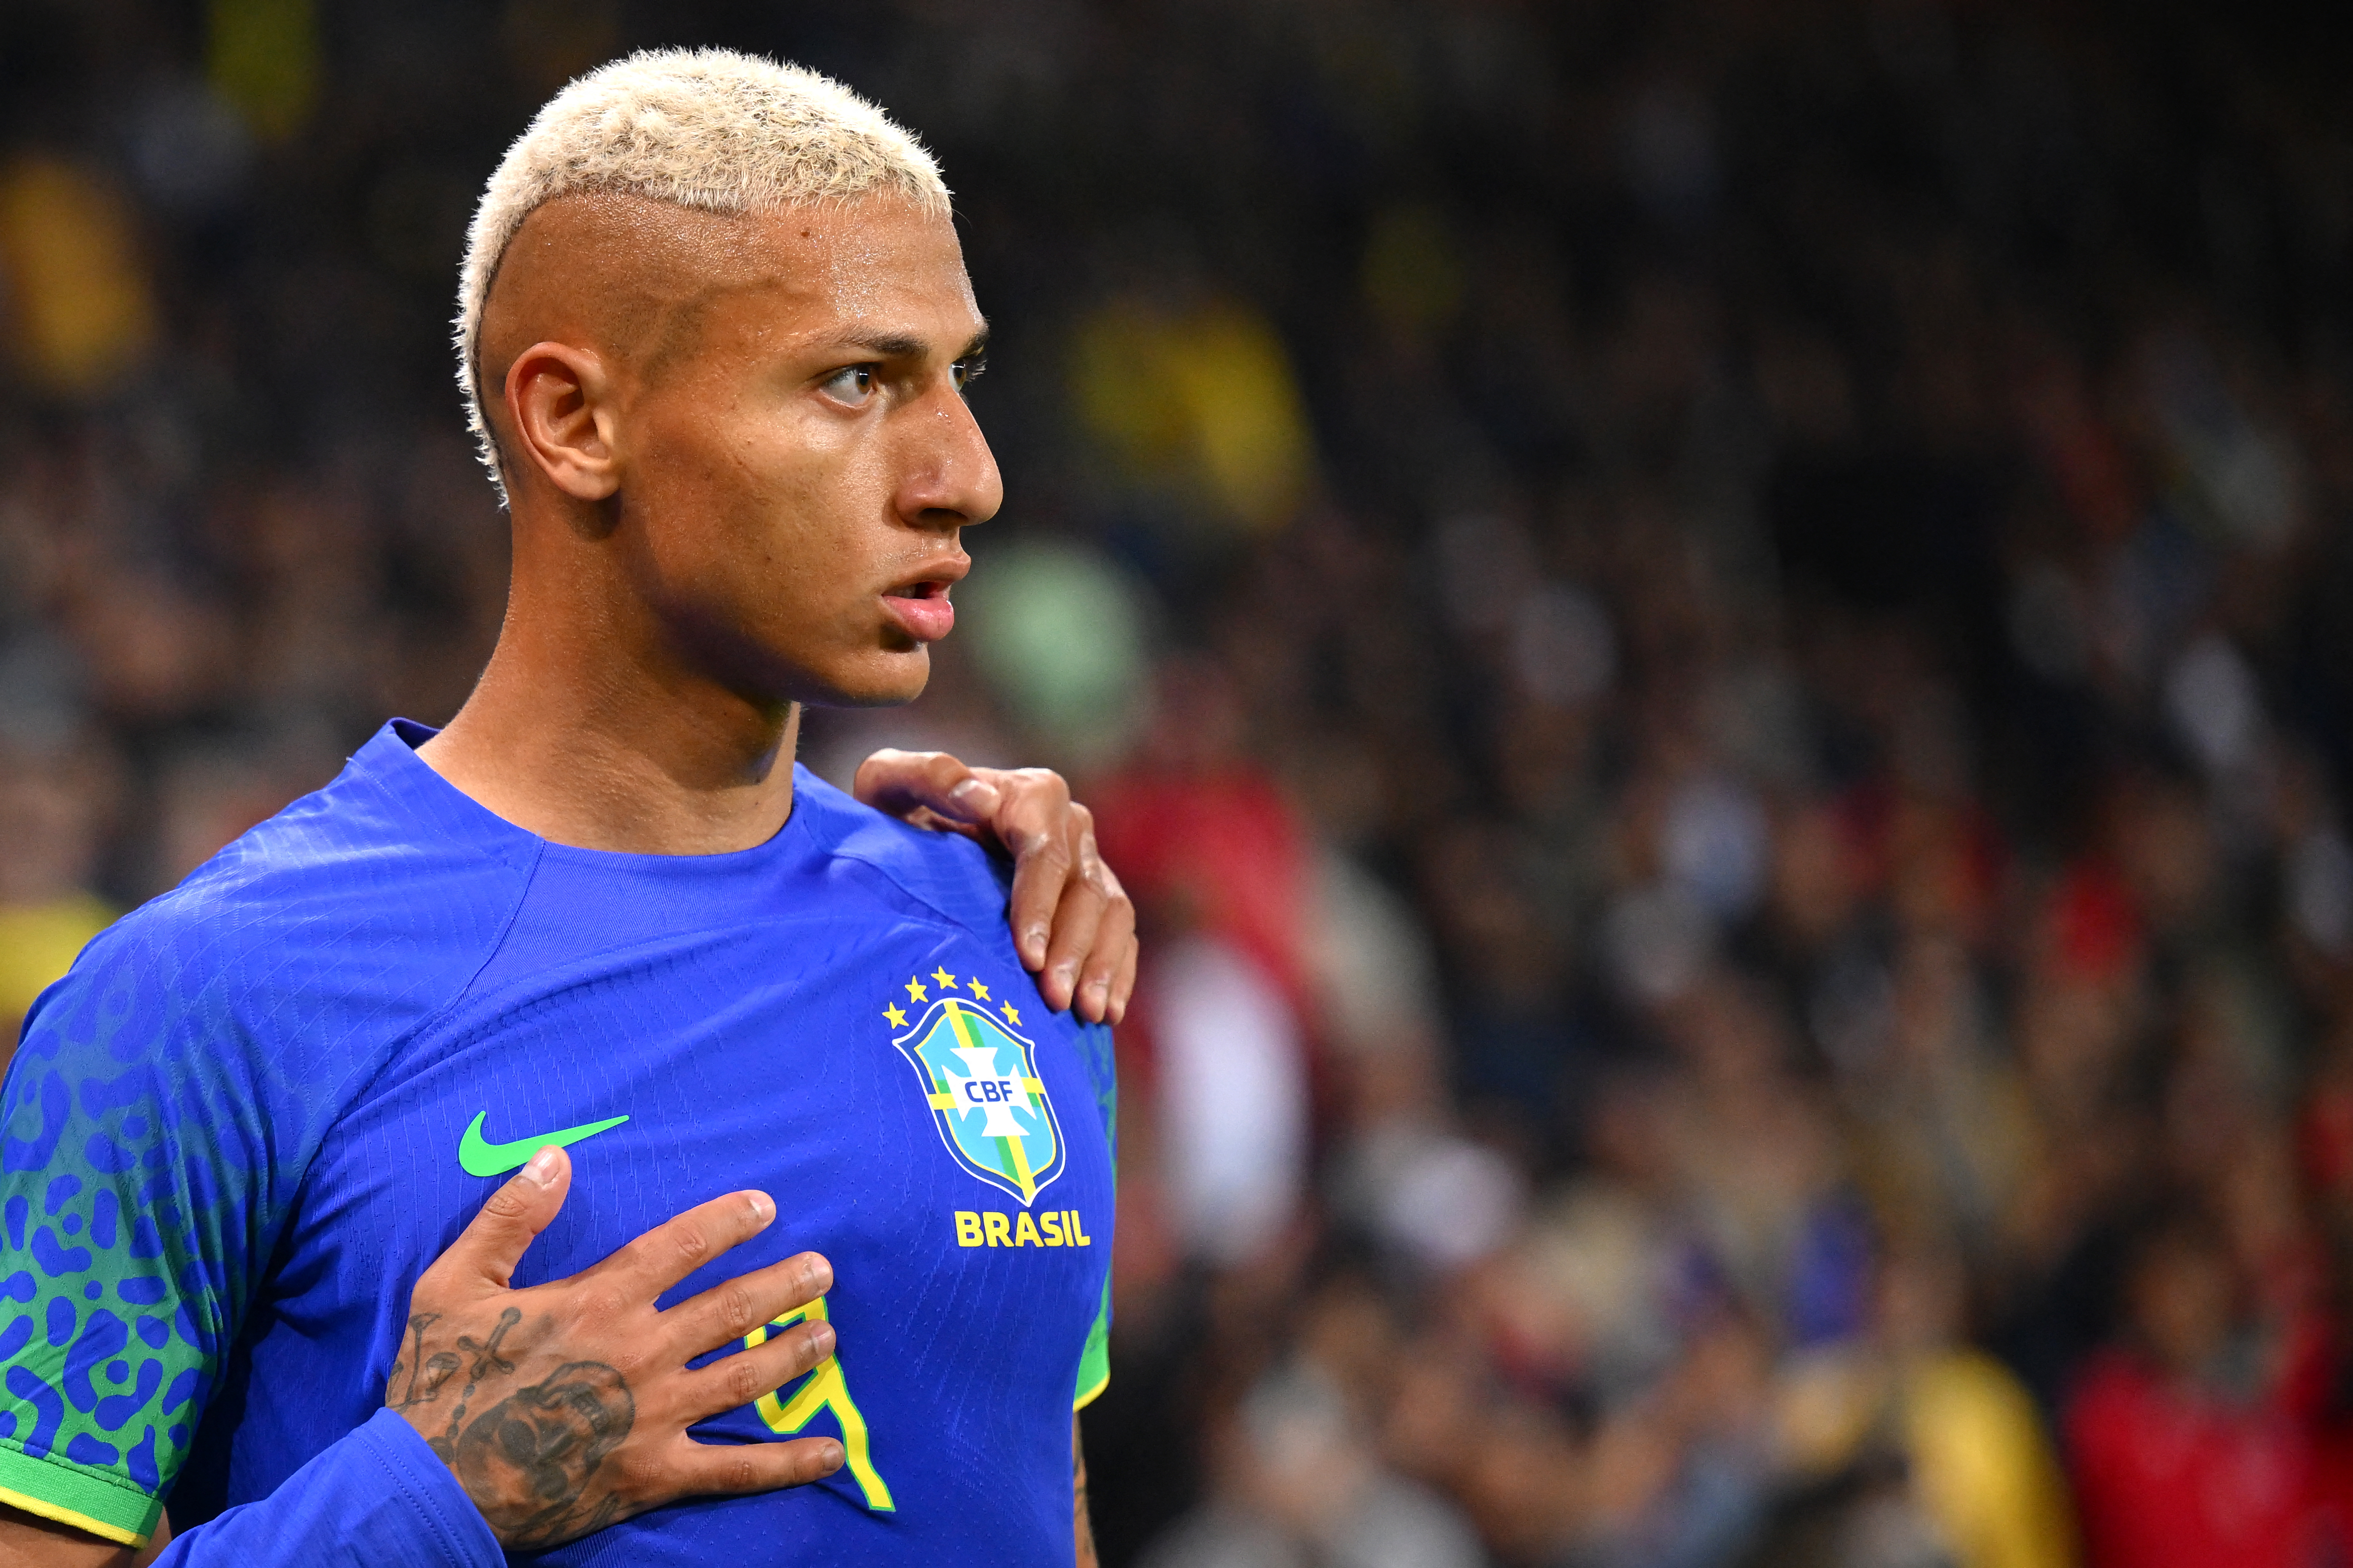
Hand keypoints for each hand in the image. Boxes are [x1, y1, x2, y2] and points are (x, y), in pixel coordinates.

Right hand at [389, 1146, 842, 1550]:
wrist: (427, 1487)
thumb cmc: (437, 1383)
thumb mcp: (452, 1284)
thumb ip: (509, 1217)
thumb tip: (554, 1156)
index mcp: (599, 1302)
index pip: (683, 1246)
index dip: (729, 1222)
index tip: (766, 1207)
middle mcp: (641, 1353)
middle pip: (732, 1308)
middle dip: (784, 1286)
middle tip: (823, 1271)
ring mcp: (654, 1417)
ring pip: (745, 1377)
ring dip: (794, 1353)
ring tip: (828, 1335)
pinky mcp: (654, 1475)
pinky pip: (735, 1469)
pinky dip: (787, 1463)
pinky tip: (831, 1453)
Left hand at [854, 751, 1137, 1023]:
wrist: (908, 843)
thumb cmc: (894, 814)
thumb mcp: (889, 783)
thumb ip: (927, 778)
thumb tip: (981, 798)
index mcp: (1030, 795)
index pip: (1044, 853)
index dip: (1040, 906)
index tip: (1028, 958)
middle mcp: (1069, 825)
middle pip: (1084, 891)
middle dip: (1073, 949)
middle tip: (1055, 1000)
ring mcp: (1088, 864)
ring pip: (1112, 914)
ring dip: (1102, 966)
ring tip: (1085, 1014)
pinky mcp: (1095, 900)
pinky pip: (1121, 936)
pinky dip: (1118, 973)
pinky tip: (1105, 1014)